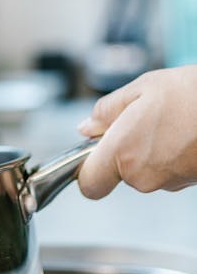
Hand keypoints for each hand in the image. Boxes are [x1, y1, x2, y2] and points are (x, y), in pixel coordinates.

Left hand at [77, 66, 196, 198]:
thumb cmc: (191, 94)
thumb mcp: (139, 89)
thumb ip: (106, 111)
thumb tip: (86, 128)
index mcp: (122, 152)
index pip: (90, 184)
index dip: (87, 170)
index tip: (91, 154)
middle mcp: (142, 176)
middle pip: (119, 173)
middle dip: (123, 149)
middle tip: (140, 118)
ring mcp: (168, 182)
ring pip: (145, 171)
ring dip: (149, 149)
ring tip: (167, 121)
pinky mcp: (188, 183)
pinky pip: (167, 170)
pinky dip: (170, 154)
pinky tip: (182, 131)